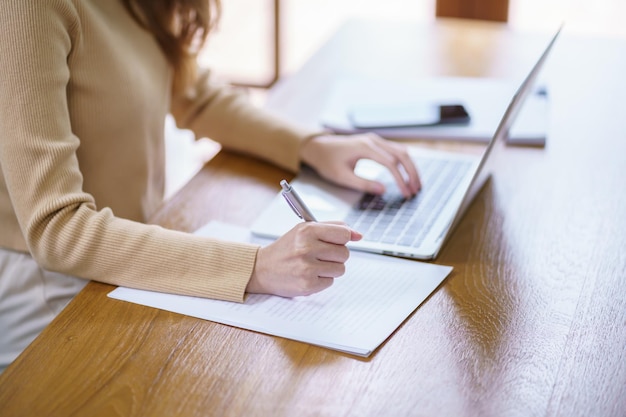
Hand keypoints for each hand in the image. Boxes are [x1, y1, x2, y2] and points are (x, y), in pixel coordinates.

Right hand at [246, 222, 362, 297]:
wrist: (262, 269)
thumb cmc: (286, 248)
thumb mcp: (304, 230)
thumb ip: (332, 228)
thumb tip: (359, 235)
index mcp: (307, 230)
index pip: (344, 233)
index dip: (344, 238)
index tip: (338, 241)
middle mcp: (306, 248)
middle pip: (344, 253)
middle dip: (336, 255)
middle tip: (320, 255)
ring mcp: (307, 268)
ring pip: (340, 269)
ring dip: (330, 268)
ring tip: (313, 265)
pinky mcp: (307, 285)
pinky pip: (330, 282)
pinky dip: (322, 280)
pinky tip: (308, 275)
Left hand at [300, 133, 420, 197]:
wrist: (318, 147)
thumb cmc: (327, 161)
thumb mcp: (342, 176)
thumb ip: (363, 184)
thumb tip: (383, 190)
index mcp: (365, 147)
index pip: (390, 163)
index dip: (401, 179)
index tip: (406, 193)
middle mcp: (373, 140)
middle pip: (401, 154)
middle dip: (411, 173)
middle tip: (416, 190)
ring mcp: (375, 140)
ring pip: (401, 151)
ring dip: (410, 167)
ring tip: (415, 184)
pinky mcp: (375, 143)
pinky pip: (395, 150)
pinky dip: (404, 162)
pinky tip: (407, 174)